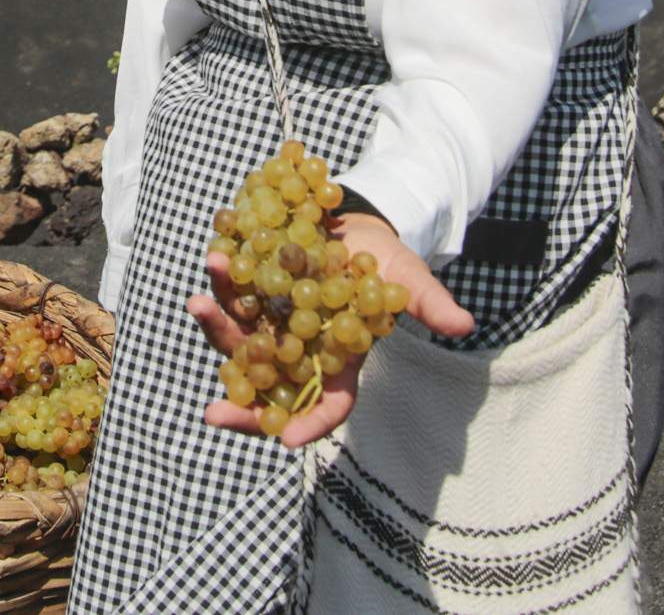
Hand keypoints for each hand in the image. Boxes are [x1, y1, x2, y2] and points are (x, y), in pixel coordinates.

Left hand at [188, 211, 473, 447]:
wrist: (357, 222)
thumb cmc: (386, 263)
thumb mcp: (408, 282)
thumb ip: (428, 304)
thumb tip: (464, 324)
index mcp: (340, 362)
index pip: (329, 406)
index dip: (311, 424)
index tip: (287, 441)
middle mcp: (300, 351)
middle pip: (270, 386)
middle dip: (241, 403)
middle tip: (215, 413)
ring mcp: (273, 323)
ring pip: (240, 341)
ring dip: (217, 326)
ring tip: (199, 303)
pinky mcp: (254, 291)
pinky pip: (233, 294)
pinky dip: (221, 282)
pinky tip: (215, 259)